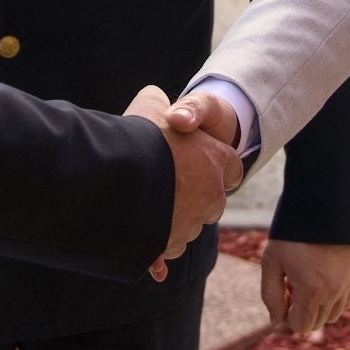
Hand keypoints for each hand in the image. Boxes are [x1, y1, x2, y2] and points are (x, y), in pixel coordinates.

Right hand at [128, 85, 237, 278]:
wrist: (117, 174)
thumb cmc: (137, 136)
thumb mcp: (149, 106)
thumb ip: (159, 103)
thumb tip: (156, 99)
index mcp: (217, 158)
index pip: (233, 168)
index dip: (217, 166)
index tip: (200, 166)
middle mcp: (212, 193)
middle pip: (213, 200)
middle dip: (196, 197)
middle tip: (170, 186)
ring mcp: (194, 221)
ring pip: (190, 225)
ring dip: (176, 219)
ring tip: (148, 206)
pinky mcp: (173, 243)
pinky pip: (170, 248)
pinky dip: (160, 249)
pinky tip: (150, 250)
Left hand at [261, 240, 349, 337]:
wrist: (322, 208)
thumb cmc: (291, 235)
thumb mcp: (271, 262)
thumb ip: (270, 296)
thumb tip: (276, 323)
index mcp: (311, 290)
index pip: (300, 325)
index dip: (287, 315)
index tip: (283, 293)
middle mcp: (333, 292)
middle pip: (315, 323)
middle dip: (300, 311)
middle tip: (292, 284)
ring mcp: (347, 285)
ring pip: (331, 316)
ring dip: (317, 307)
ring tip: (306, 280)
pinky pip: (345, 303)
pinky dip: (332, 300)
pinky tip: (321, 279)